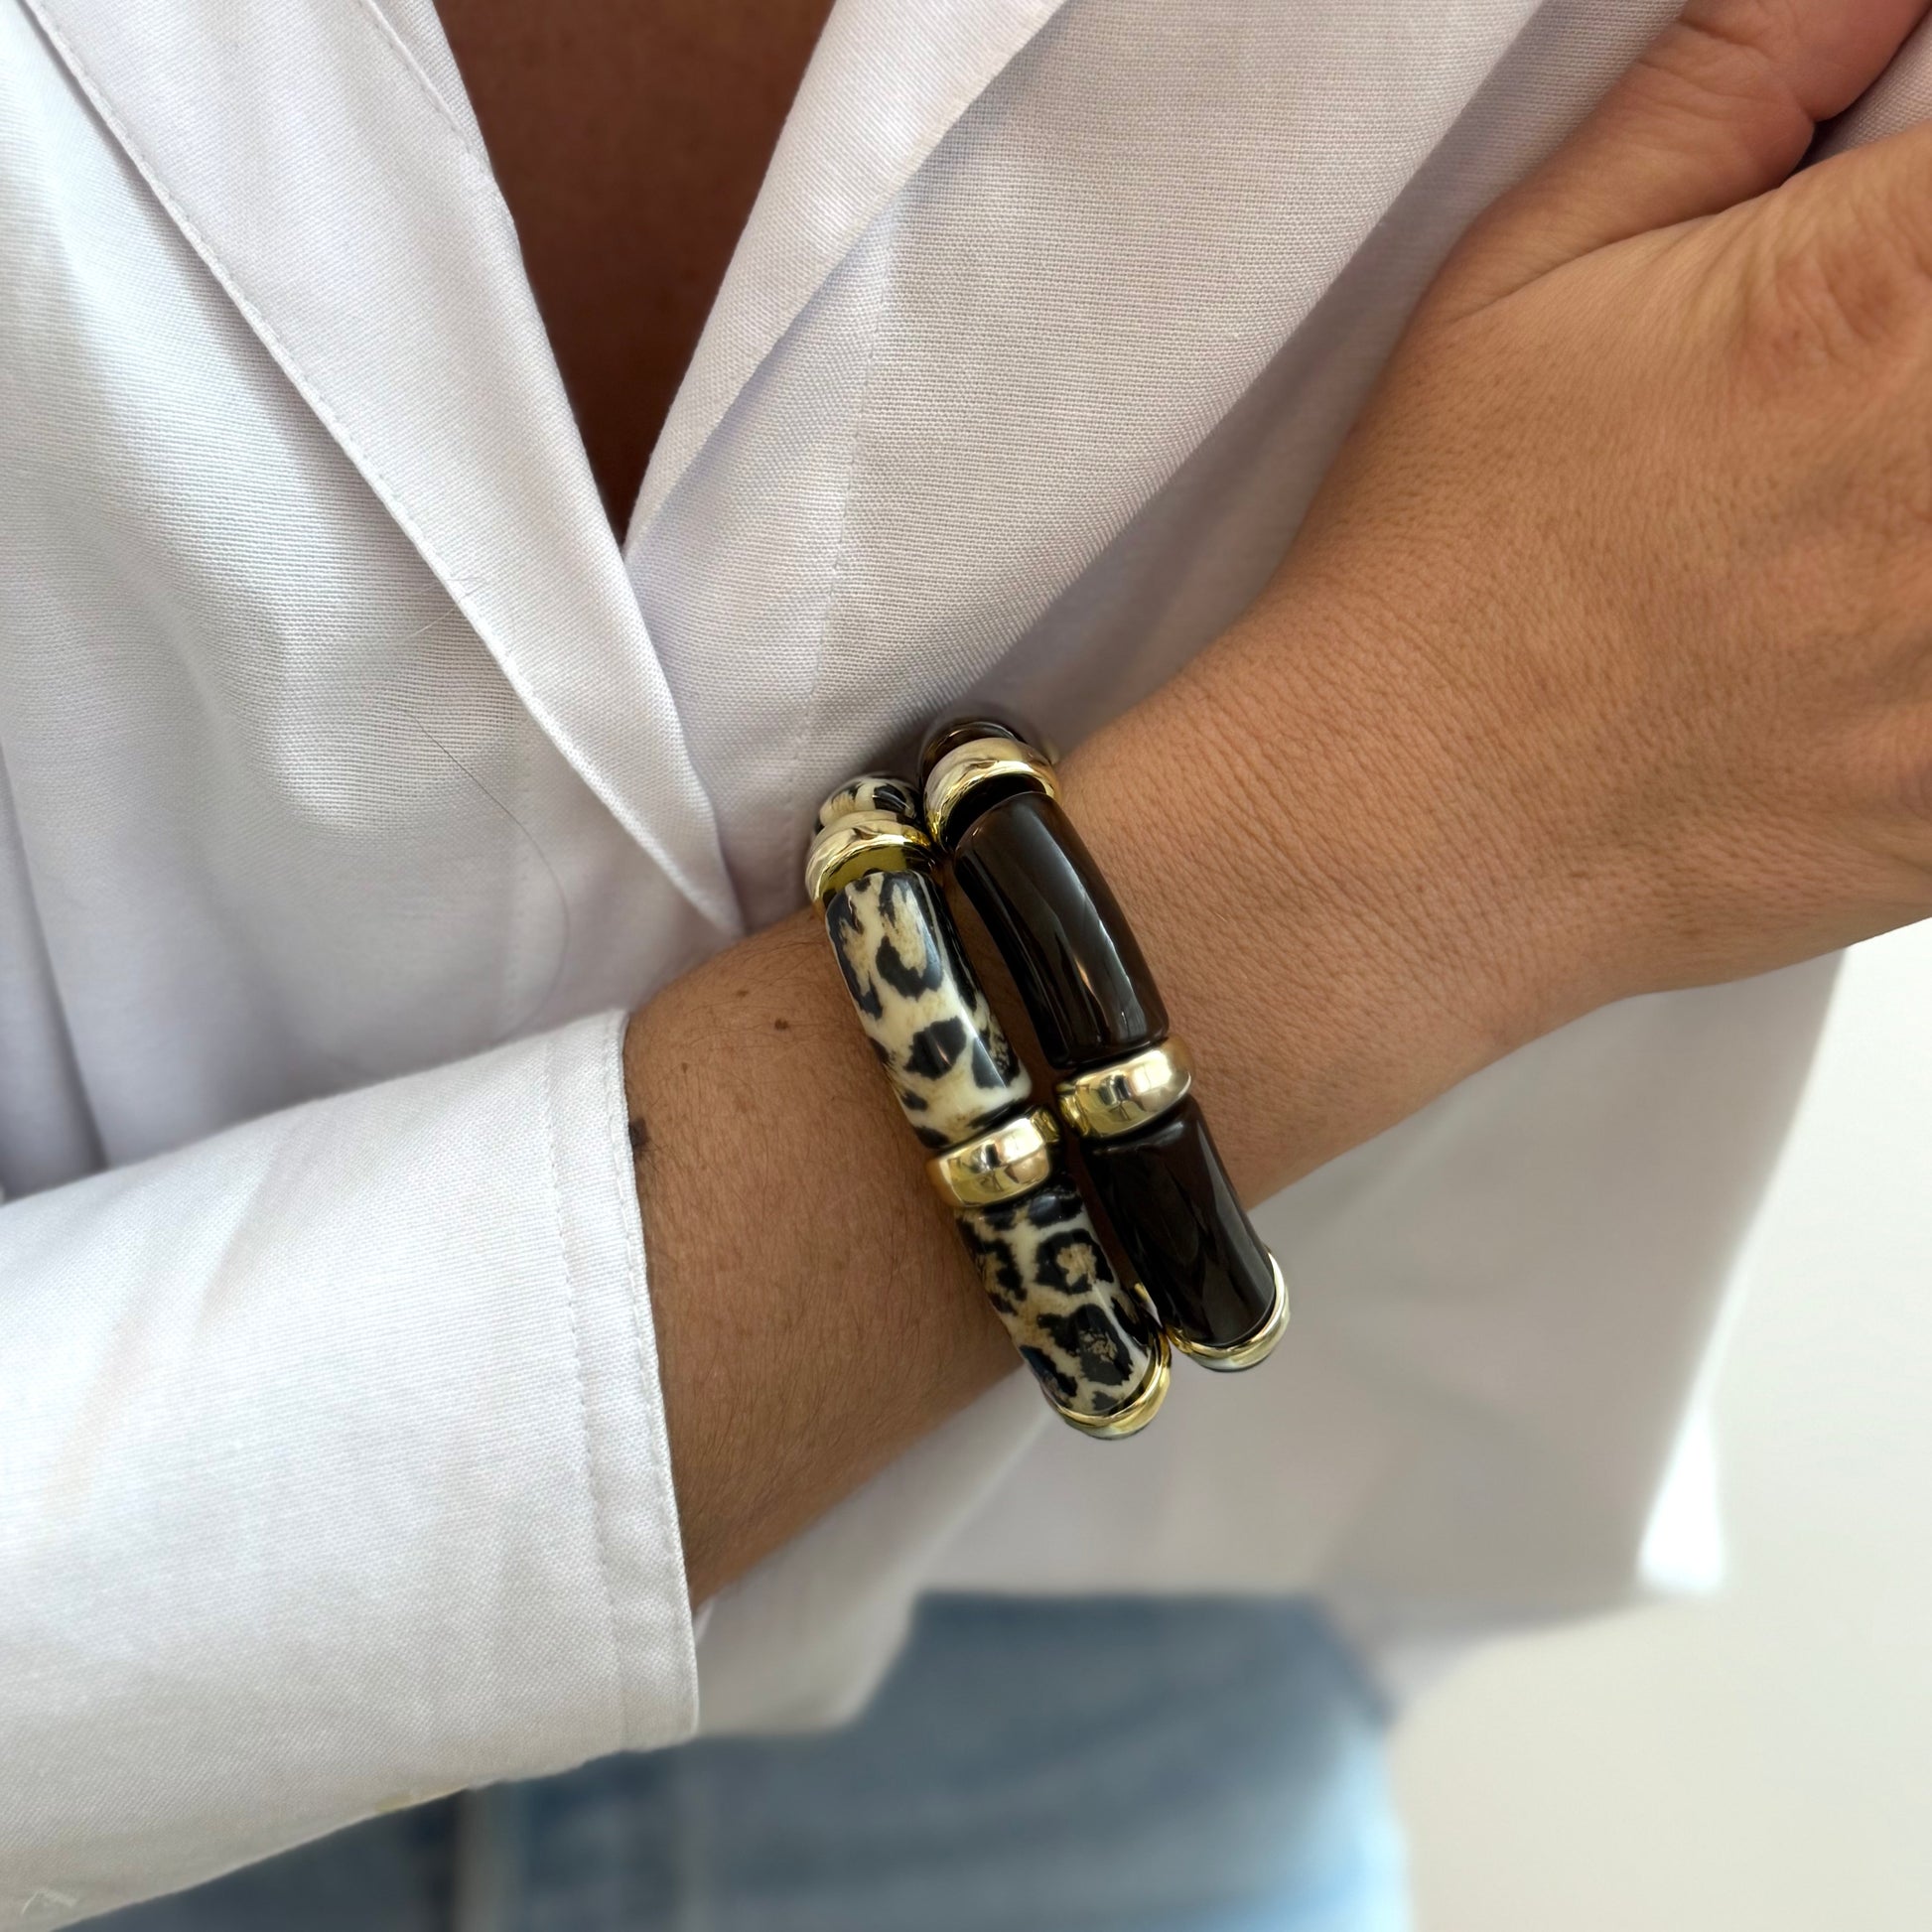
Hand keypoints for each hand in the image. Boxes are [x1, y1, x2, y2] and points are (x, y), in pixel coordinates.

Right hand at [1211, 0, 1931, 1042]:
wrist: (1395, 829)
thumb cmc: (1440, 569)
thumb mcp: (1527, 273)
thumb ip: (1735, 80)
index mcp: (1879, 304)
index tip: (1899, 243)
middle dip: (1928, 358)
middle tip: (1856, 403)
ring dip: (1929, 500)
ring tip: (1847, 528)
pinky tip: (1859, 637)